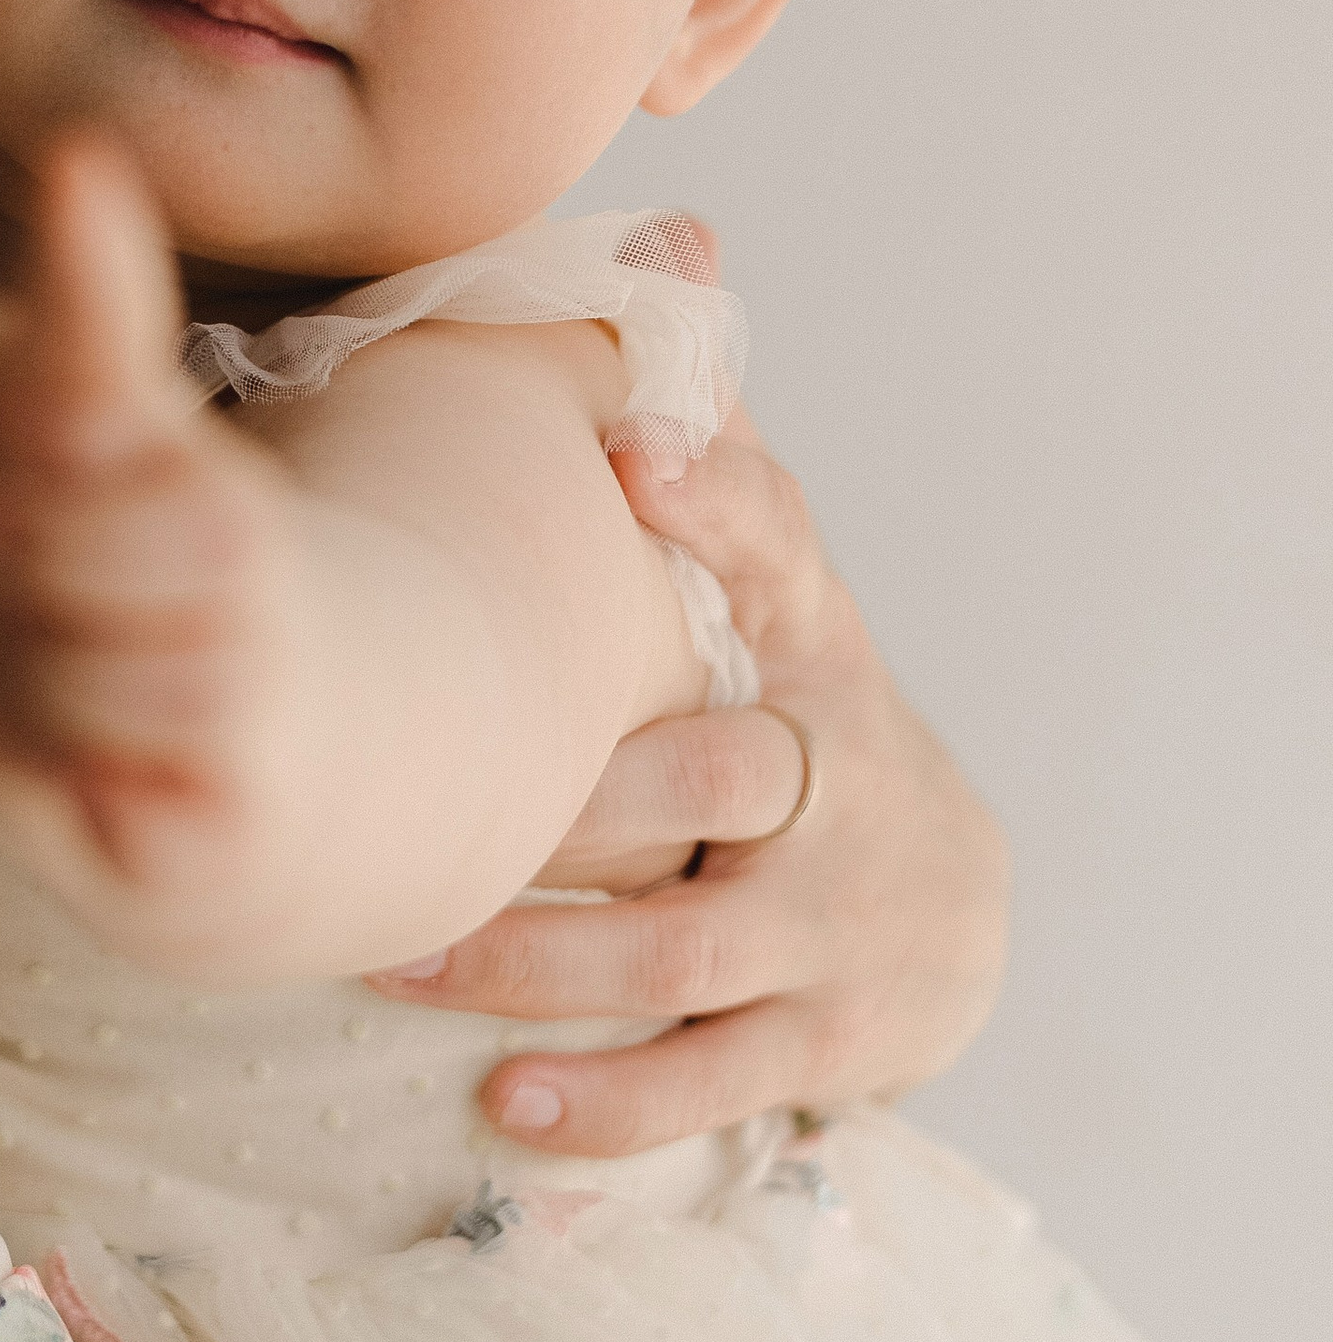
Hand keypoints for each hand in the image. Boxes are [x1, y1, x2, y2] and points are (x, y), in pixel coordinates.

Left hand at [0, 139, 345, 976]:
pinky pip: (135, 793)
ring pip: (98, 677)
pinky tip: (123, 748)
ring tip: (72, 657)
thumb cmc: (7, 521)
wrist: (175, 691)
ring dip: (54, 693)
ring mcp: (255, 624)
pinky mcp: (261, 754)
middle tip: (36, 568)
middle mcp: (207, 491)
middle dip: (22, 571)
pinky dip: (98, 788)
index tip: (77, 163)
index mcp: (101, 388)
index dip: (84, 249)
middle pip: (62, 541)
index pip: (92, 315)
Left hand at [369, 402, 1009, 1153]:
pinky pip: (708, 1080)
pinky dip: (605, 1103)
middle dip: (590, 799)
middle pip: (719, 777)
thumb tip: (670, 232)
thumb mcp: (773, 578)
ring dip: (534, 960)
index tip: (636, 451)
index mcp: (810, 643)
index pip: (781, 550)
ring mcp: (836, 922)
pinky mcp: (829, 1043)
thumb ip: (704, 424)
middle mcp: (834, 776)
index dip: (718, 499)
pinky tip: (499, 1110)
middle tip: (446, 793)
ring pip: (685, 951)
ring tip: (394, 961)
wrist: (947, 906)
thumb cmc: (794, 705)